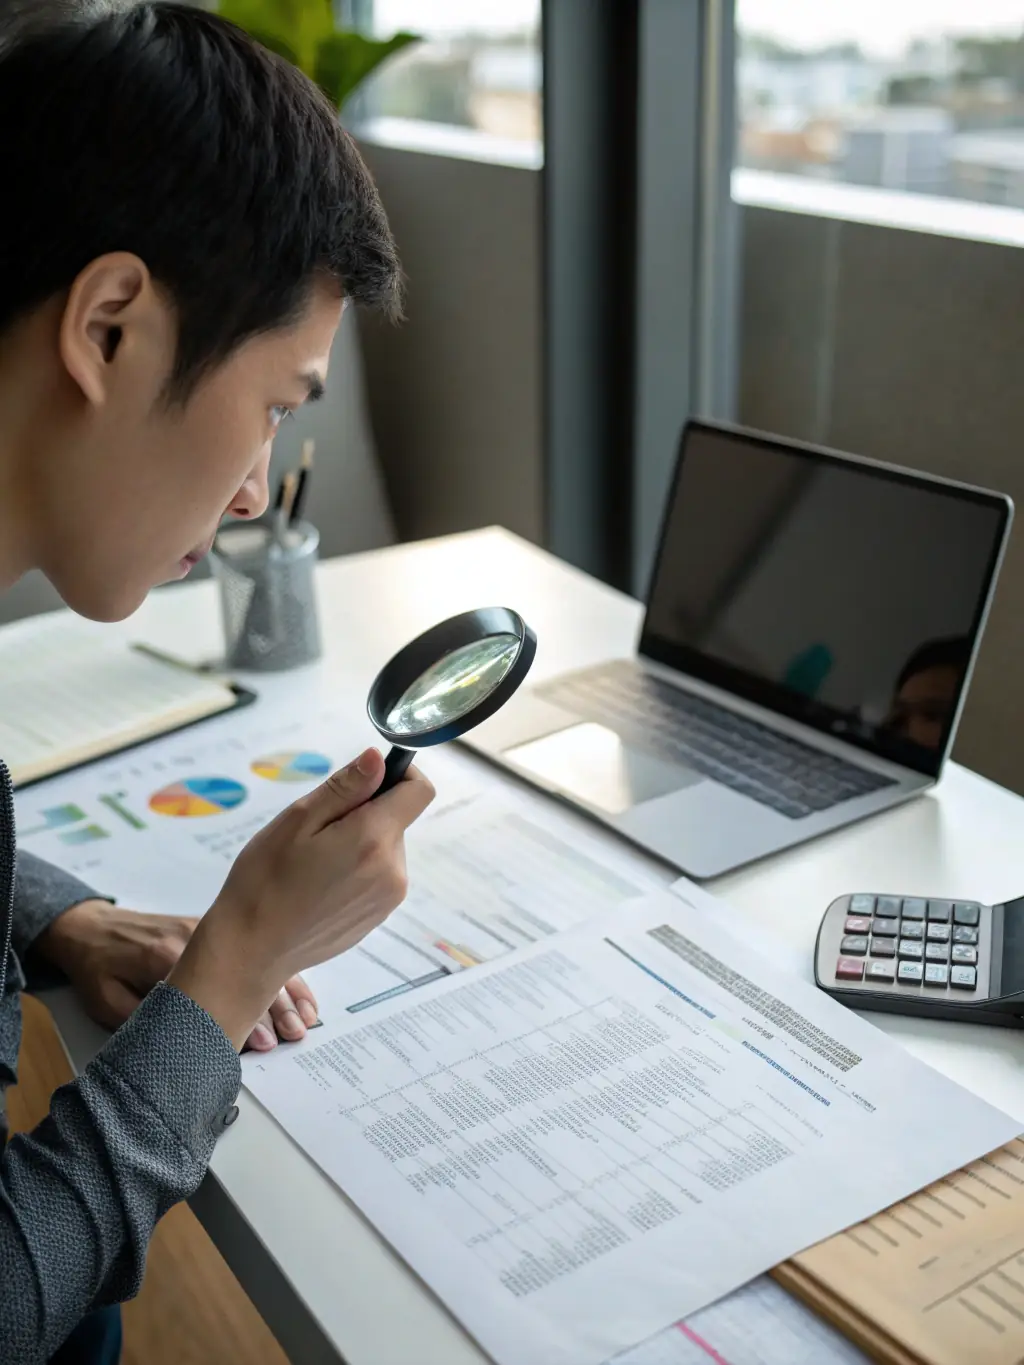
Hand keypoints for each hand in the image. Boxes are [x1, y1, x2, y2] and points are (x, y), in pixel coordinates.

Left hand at [37, 900, 319, 1049]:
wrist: (90, 926)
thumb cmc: (98, 967)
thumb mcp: (107, 1000)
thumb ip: (143, 1017)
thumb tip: (182, 1039)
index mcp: (171, 957)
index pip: (221, 991)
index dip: (247, 1020)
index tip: (266, 1044)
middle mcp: (197, 938)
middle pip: (248, 972)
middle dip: (276, 1008)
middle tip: (293, 1036)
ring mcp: (209, 929)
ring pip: (260, 956)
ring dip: (286, 990)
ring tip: (304, 1020)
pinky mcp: (213, 927)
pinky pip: (257, 944)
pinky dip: (282, 968)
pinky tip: (299, 993)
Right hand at [168, 747, 434, 1049]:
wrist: (252, 949)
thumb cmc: (265, 881)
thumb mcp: (298, 820)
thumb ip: (346, 787)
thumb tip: (381, 758)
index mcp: (374, 840)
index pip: (419, 791)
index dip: (399, 773)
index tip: (368, 779)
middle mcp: (393, 871)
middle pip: (397, 819)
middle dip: (366, 813)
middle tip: (318, 832)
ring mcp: (389, 898)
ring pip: (386, 847)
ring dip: (361, 843)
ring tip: (315, 863)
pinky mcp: (379, 916)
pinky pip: (379, 875)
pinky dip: (358, 869)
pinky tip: (321, 886)